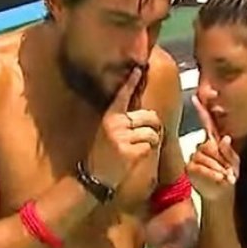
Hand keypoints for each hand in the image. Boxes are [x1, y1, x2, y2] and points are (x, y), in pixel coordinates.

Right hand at [85, 68, 160, 187]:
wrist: (93, 178)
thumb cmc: (102, 156)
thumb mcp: (106, 133)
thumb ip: (121, 122)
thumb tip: (141, 116)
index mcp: (110, 117)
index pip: (123, 95)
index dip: (131, 81)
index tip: (138, 68)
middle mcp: (116, 124)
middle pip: (151, 116)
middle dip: (153, 127)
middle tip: (144, 138)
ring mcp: (122, 137)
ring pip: (153, 133)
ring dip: (151, 143)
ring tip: (136, 150)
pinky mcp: (129, 151)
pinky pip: (149, 147)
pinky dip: (145, 153)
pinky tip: (133, 159)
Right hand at [186, 95, 240, 200]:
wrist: (221, 193)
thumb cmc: (229, 175)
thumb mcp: (234, 162)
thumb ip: (229, 151)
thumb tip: (224, 138)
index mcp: (213, 141)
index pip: (207, 123)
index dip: (201, 110)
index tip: (195, 98)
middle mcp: (202, 146)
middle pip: (210, 145)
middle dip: (222, 158)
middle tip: (230, 170)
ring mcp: (194, 157)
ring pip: (206, 157)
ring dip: (218, 168)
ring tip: (226, 176)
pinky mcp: (190, 168)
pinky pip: (200, 167)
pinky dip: (211, 174)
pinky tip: (220, 179)